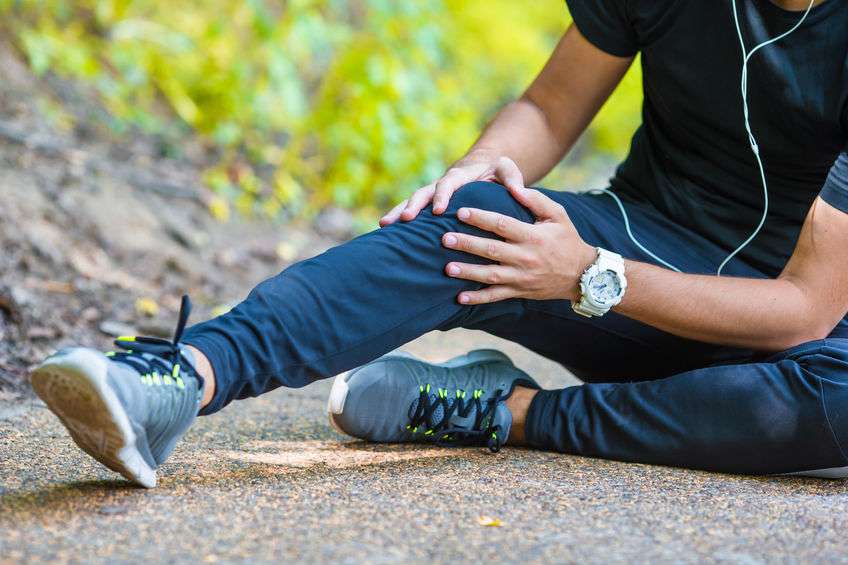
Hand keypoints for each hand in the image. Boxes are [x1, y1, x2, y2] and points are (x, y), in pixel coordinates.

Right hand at [379, 154, 523, 226]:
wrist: (483, 168)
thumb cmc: (497, 170)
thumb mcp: (507, 169)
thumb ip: (513, 177)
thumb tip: (519, 191)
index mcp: (459, 176)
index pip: (448, 184)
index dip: (442, 196)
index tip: (438, 210)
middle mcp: (441, 185)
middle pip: (423, 193)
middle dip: (412, 205)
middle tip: (404, 219)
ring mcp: (432, 195)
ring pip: (412, 202)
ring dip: (398, 212)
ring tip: (384, 226)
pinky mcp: (429, 205)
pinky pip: (413, 212)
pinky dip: (399, 221)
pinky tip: (387, 234)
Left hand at [441, 187, 596, 304]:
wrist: (582, 275)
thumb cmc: (567, 239)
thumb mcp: (558, 215)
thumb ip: (536, 200)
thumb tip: (515, 187)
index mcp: (532, 236)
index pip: (502, 225)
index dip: (480, 218)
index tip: (460, 212)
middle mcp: (525, 258)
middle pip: (491, 251)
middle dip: (467, 244)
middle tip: (444, 239)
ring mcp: (521, 277)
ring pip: (490, 275)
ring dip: (468, 272)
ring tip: (447, 268)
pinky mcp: (519, 291)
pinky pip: (496, 296)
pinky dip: (478, 298)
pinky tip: (460, 297)